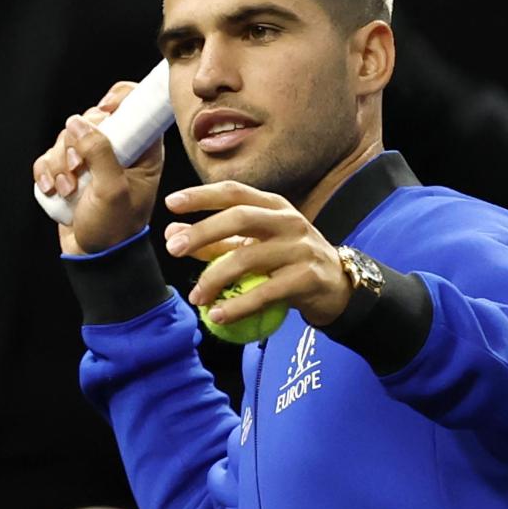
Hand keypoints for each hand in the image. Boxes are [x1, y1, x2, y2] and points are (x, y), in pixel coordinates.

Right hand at [32, 81, 164, 254]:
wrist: (95, 256)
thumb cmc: (115, 227)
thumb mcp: (113, 190)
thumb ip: (99, 153)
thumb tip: (77, 122)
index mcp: (142, 149)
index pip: (136, 106)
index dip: (119, 99)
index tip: (104, 111)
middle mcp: (118, 149)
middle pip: (92, 119)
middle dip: (76, 144)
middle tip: (77, 168)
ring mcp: (92, 159)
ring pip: (66, 138)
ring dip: (59, 163)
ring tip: (67, 190)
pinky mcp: (69, 171)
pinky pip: (49, 156)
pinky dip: (45, 171)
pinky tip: (51, 190)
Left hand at [163, 181, 351, 326]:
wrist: (336, 287)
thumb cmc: (288, 261)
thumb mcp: (255, 245)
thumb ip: (217, 241)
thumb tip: (173, 234)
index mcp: (273, 205)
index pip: (234, 193)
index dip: (202, 195)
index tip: (171, 204)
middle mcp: (288, 220)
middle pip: (241, 218)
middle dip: (203, 232)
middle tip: (174, 250)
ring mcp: (300, 248)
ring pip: (249, 258)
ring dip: (216, 278)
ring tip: (196, 297)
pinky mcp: (307, 278)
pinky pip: (266, 293)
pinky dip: (238, 306)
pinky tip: (218, 315)